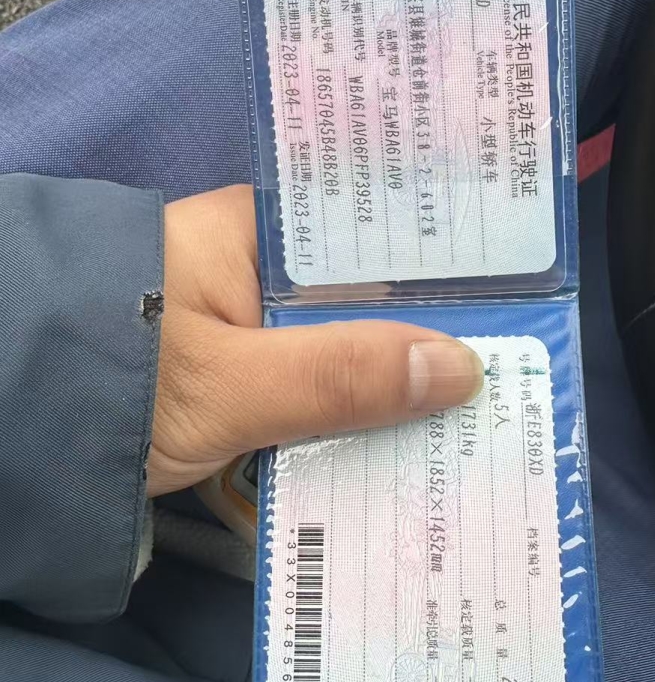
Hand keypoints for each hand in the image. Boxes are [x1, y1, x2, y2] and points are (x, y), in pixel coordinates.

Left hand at [147, 185, 483, 496]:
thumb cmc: (112, 382)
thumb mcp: (229, 383)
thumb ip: (341, 375)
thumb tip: (462, 368)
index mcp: (252, 235)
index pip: (366, 232)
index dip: (436, 267)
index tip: (509, 298)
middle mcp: (252, 271)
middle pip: (357, 300)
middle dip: (419, 340)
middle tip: (514, 368)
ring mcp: (239, 329)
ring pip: (333, 352)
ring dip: (381, 390)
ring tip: (474, 418)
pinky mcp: (227, 383)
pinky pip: (303, 392)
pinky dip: (338, 419)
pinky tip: (394, 448)